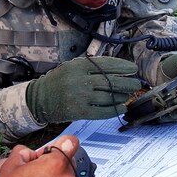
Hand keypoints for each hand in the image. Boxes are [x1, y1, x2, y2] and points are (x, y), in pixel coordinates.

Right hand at [25, 56, 140, 123]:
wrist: (40, 99)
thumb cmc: (59, 81)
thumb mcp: (72, 66)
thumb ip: (91, 67)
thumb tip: (117, 69)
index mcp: (79, 66)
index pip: (106, 64)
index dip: (123, 66)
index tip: (133, 69)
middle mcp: (80, 80)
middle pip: (111, 81)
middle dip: (127, 83)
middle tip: (136, 83)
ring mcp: (80, 97)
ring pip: (108, 97)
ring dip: (122, 96)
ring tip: (127, 95)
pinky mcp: (80, 112)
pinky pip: (102, 111)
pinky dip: (114, 109)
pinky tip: (122, 107)